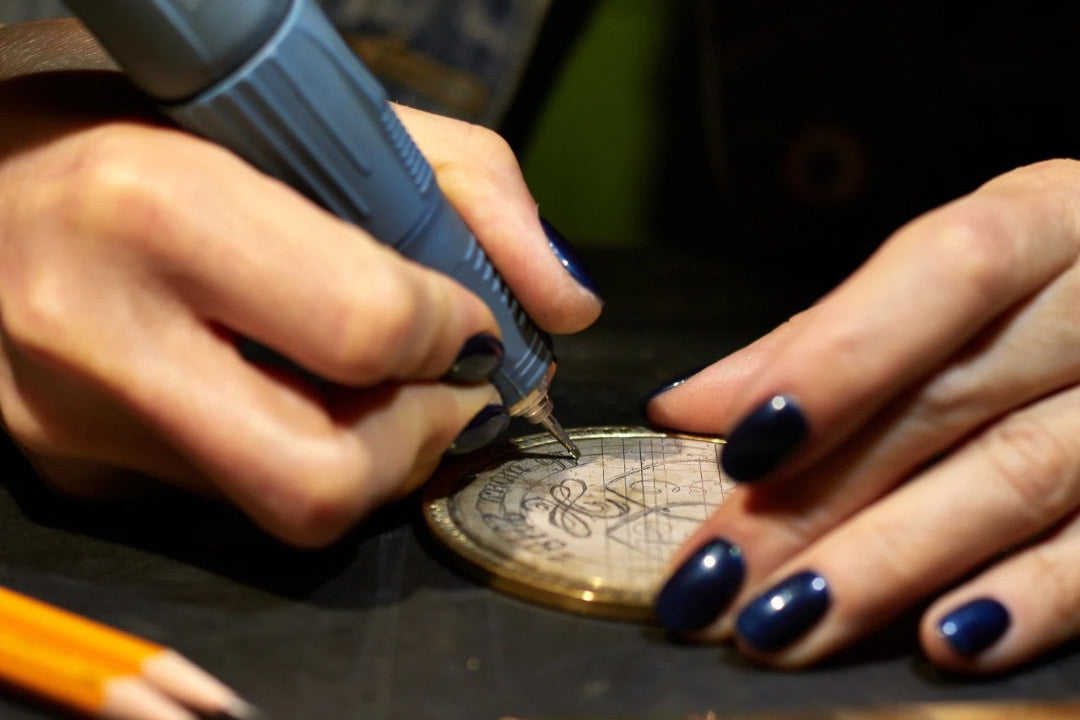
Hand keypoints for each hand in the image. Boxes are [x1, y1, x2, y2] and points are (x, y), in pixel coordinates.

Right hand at [0, 19, 600, 546]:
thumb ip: (469, 190)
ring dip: (375, 455)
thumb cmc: (163, 124)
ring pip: (289, 509)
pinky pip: (236, 496)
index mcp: (157, 208)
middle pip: (327, 476)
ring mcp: (75, 425)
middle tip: (444, 385)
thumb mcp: (322, 115)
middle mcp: (97, 336)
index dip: (455, 331)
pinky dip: (303, 452)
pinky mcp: (75, 473)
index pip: (368, 327)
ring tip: (370, 379)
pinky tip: (289, 389)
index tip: (468, 316)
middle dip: (424, 438)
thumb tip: (567, 305)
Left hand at [646, 158, 1079, 674]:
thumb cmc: (1041, 285)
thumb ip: (825, 334)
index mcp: (1050, 219)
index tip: (739, 447)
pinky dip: (1026, 600)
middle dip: (815, 498)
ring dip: (884, 567)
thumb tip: (685, 405)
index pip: (948, 273)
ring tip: (778, 626)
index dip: (841, 358)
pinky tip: (940, 644)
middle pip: (953, 400)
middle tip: (711, 578)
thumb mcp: (948, 275)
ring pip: (1017, 480)